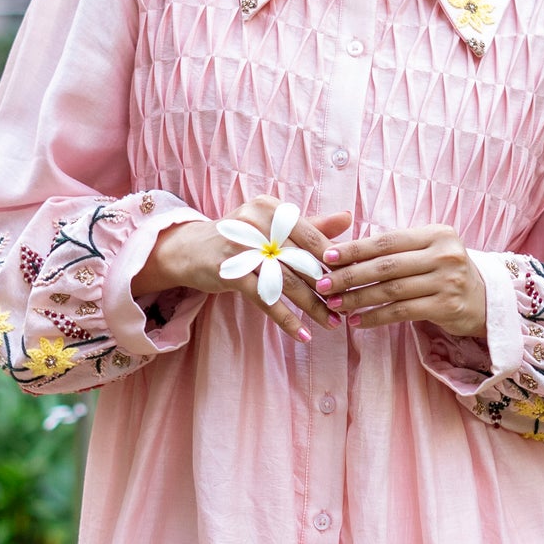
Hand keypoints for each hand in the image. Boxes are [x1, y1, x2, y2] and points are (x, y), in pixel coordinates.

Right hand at [134, 198, 352, 343]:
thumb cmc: (239, 237)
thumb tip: (348, 217)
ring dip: (313, 306)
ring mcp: (242, 248)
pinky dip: (286, 319)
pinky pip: (266, 299)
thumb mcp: (271, 226)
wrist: (189, 250)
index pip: (312, 236)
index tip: (354, 280)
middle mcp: (257, 223)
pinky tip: (303, 334)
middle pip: (303, 260)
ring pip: (288, 281)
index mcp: (271, 208)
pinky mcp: (231, 272)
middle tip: (350, 306)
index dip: (334, 260)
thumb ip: (310, 224)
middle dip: (329, 286)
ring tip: (333, 322)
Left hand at [316, 225, 487, 336]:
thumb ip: (396, 248)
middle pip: (386, 265)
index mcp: (437, 233)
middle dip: (349, 276)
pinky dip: (375, 317)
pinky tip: (357, 321)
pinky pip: (402, 312)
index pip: (387, 240)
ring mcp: (448, 281)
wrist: (485, 300)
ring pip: (391, 290)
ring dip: (358, 299)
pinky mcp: (447, 307)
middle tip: (322, 284)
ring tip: (334, 304)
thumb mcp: (428, 251)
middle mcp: (444, 254)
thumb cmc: (444, 272)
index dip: (355, 249)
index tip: (328, 257)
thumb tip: (345, 252)